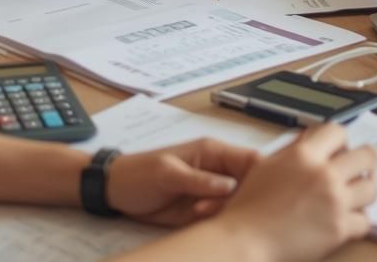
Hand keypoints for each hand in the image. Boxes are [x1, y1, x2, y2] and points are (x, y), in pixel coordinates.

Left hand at [106, 139, 255, 225]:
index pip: (250, 160)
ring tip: (198, 213)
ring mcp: (211, 193)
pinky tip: (199, 221)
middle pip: (249, 186)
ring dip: (225, 212)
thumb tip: (231, 186)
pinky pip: (221, 218)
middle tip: (213, 208)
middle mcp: (217, 172)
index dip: (262, 175)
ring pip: (236, 205)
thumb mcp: (167, 174)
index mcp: (214, 153)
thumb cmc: (139, 174)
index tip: (256, 194)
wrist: (114, 192)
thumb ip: (199, 180)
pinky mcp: (202, 211)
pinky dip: (217, 223)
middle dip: (240, 199)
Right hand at [212, 125, 376, 261]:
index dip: (341, 140)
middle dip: (367, 160)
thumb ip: (294, 149)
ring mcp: (335, 203)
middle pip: (368, 156)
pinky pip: (366, 220)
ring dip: (365, 189)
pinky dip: (358, 220)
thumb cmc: (249, 206)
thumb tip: (313, 138)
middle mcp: (324, 175)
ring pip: (372, 188)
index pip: (338, 132)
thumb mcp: (267, 165)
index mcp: (304, 155)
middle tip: (363, 167)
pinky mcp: (339, 230)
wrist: (245, 239)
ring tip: (356, 193)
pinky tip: (349, 218)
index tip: (341, 148)